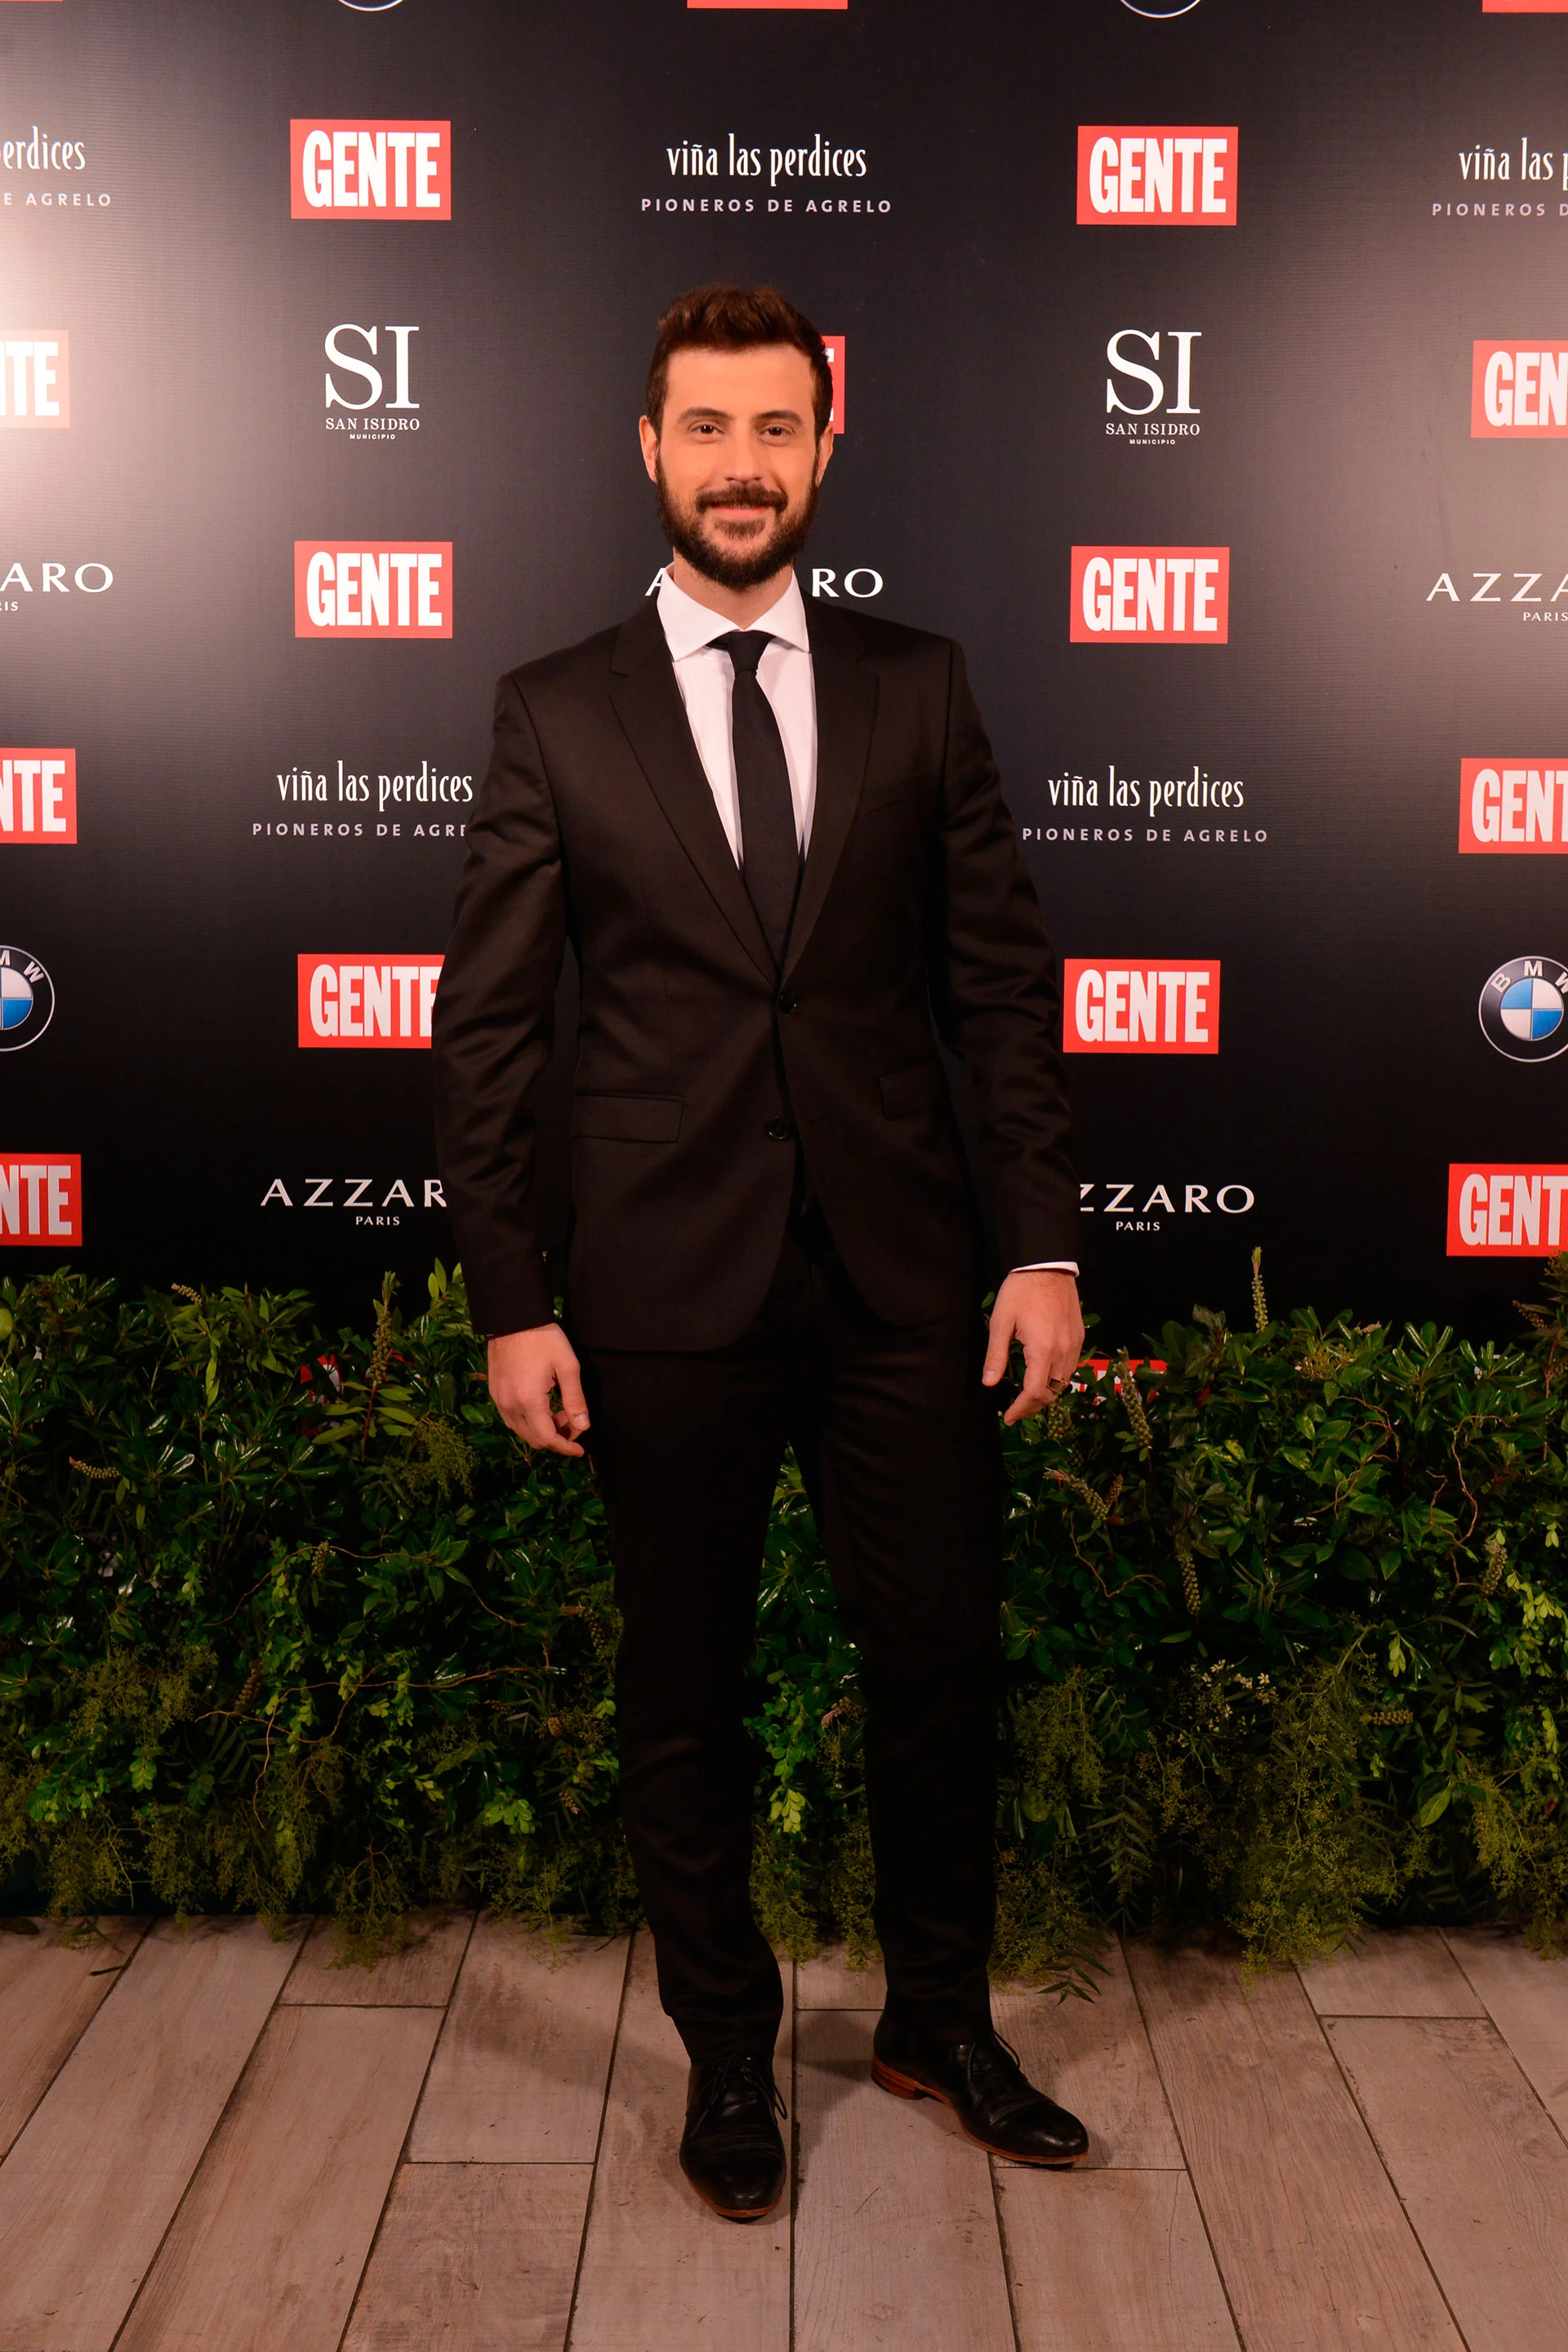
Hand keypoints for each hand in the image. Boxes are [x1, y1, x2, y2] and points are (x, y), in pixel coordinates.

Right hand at [487, 1323, 590, 1456]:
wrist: (514, 1318)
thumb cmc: (544, 1338)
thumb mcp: (568, 1367)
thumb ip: (575, 1400)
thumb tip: (583, 1427)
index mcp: (529, 1401)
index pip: (547, 1438)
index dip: (565, 1447)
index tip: (580, 1449)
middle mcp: (510, 1405)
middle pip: (533, 1439)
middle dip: (556, 1438)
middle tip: (574, 1423)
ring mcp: (499, 1400)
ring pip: (521, 1430)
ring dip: (542, 1429)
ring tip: (560, 1413)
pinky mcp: (495, 1392)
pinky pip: (511, 1418)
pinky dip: (529, 1421)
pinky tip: (543, 1407)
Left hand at [982, 1270, 1084, 1425]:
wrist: (1048, 1265)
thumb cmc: (1021, 1291)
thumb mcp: (1001, 1322)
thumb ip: (995, 1355)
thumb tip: (989, 1383)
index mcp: (1042, 1350)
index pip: (1035, 1393)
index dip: (1021, 1409)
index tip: (1008, 1417)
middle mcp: (1063, 1352)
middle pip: (1052, 1393)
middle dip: (1033, 1405)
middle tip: (1015, 1410)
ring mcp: (1075, 1345)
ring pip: (1063, 1382)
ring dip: (1047, 1393)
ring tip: (1027, 1396)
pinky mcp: (1079, 1337)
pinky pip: (1071, 1367)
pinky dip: (1057, 1379)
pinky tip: (1043, 1375)